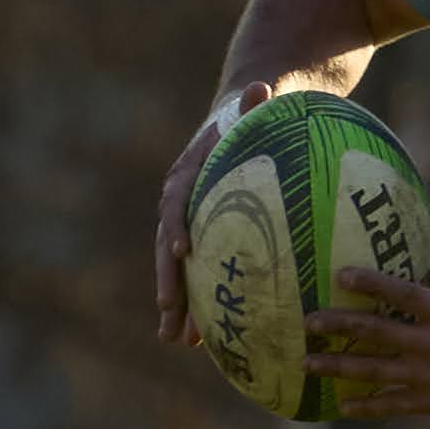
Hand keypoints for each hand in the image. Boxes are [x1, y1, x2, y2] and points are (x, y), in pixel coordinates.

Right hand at [156, 81, 271, 344]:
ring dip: (177, 305)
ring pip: (177, 269)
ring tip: (177, 340)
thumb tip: (262, 86)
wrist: (239, 122)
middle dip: (168, 280)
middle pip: (167, 245)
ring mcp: (190, 224)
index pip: (176, 199)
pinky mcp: (204, 239)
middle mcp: (181, 202)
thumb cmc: (253, 113)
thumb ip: (256, 101)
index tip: (182, 251)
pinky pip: (200, 275)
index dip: (175, 225)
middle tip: (171, 313)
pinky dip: (200, 305)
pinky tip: (206, 342)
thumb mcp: (257, 103)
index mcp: (188, 172)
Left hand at [303, 230, 429, 424]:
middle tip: (307, 322)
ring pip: (375, 372)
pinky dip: (367, 407)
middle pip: (376, 333)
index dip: (370, 284)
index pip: (402, 294)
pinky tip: (342, 406)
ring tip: (308, 364)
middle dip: (338, 326)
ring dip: (339, 367)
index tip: (341, 276)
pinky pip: (394, 406)